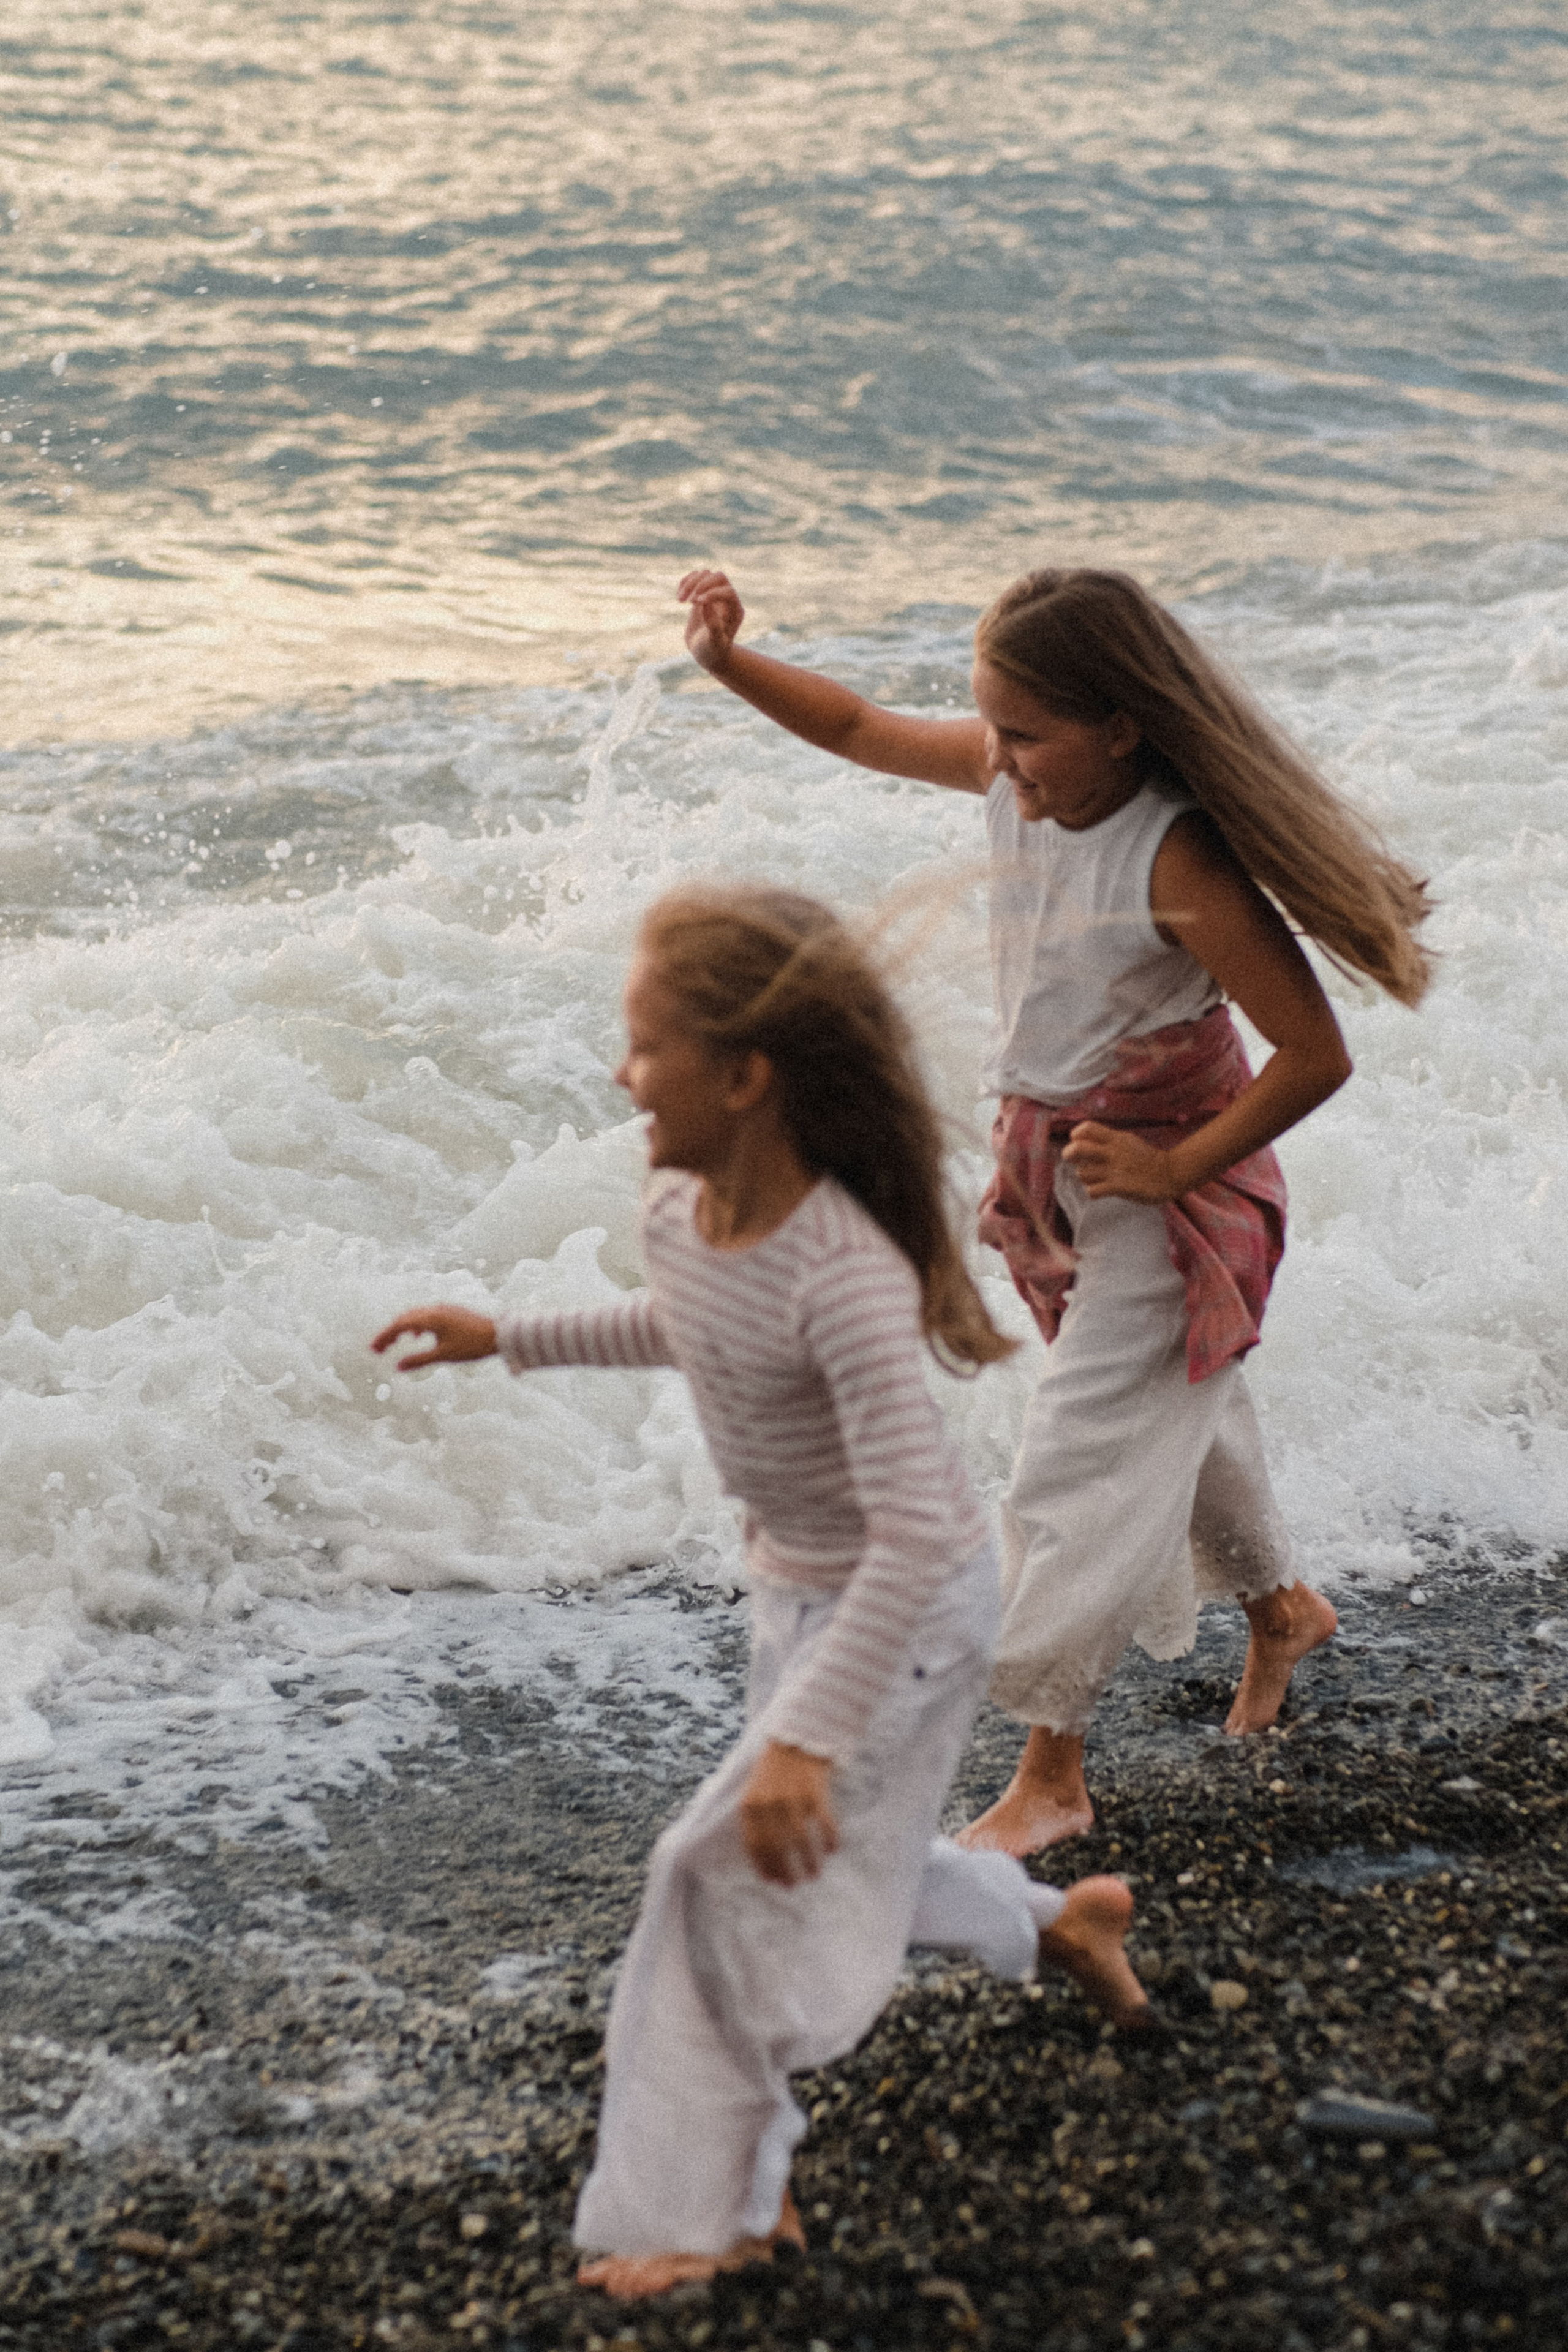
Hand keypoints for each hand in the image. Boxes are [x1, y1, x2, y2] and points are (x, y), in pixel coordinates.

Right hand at [371, 1304, 497, 1369]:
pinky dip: (415, 1325)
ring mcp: (443, 1309)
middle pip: (404, 1319)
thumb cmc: (473, 1345)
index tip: (372, 1350)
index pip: (399, 1326)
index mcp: (430, 1318)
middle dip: (389, 1333)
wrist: (500, 1333)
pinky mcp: (450, 1312)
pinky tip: (416, 1336)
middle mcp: (434, 1309)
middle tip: (377, 1350)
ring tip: (393, 1343)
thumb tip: (397, 1367)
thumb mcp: (444, 1355)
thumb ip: (419, 1360)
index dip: (384, 1337)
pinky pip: (426, 1316)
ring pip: (414, 1316)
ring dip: (401, 1328)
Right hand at [677, 567, 744, 672]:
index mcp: (735, 610)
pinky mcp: (702, 593)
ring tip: (680, 601)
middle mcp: (727, 599)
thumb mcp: (714, 642)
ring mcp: (715, 594)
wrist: (707, 653)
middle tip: (689, 602)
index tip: (697, 603)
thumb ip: (713, 624)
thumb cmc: (713, 651)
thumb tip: (706, 603)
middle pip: (719, 577)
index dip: (713, 593)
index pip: (727, 591)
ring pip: (706, 574)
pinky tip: (679, 598)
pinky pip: (695, 578)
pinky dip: (686, 582)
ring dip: (691, 583)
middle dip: (702, 584)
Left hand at [739, 1741, 838, 1885]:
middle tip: (793, 1885)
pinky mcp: (815, 1792)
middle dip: (785, 1871)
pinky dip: (829, 1840)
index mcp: (750, 1805)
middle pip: (777, 1848)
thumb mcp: (755, 1790)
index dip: (764, 1867)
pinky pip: (824, 1824)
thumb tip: (762, 1857)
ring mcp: (793, 1798)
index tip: (774, 1882)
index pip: (755, 1845)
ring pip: (800, 1841)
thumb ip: (755, 1818)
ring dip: (808, 1862)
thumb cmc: (774, 1768)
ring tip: (813, 1875)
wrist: (797, 1734)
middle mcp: (769, 1804)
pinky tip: (832, 1851)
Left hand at [1061, 1121, 1179, 1203]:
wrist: (1171, 1174)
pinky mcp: (1119, 1187)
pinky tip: (1101, 1191)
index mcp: (1115, 1138)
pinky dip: (1093, 1192)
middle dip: (1069, 1154)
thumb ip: (1107, 1140)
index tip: (1078, 1142)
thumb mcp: (1127, 1141)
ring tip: (1095, 1179)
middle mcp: (1112, 1152)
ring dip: (1085, 1177)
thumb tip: (1082, 1139)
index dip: (1076, 1135)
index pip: (1087, 1128)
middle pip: (1077, 1148)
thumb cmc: (1146, 1159)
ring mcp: (1115, 1170)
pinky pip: (1092, 1191)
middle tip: (1072, 1160)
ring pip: (1082, 1173)